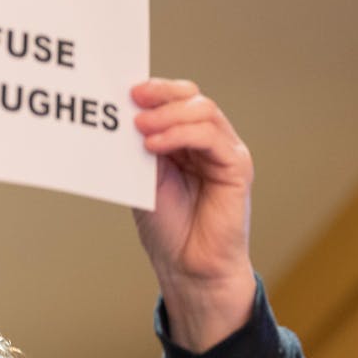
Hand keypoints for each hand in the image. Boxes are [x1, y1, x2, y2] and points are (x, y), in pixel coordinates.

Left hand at [131, 79, 255, 352]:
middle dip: (162, 94)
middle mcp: (209, 142)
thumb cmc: (167, 227)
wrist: (187, 267)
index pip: (178, 99)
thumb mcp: (144, 179)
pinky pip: (212, 138)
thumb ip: (139, 148)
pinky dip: (181, 134)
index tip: (126, 90)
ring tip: (139, 127)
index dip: (155, 90)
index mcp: (187, 141)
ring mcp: (225, 153)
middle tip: (133, 98)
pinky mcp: (237, 168)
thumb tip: (120, 114)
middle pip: (193, 98)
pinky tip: (155, 144)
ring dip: (167, 115)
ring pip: (204, 112)